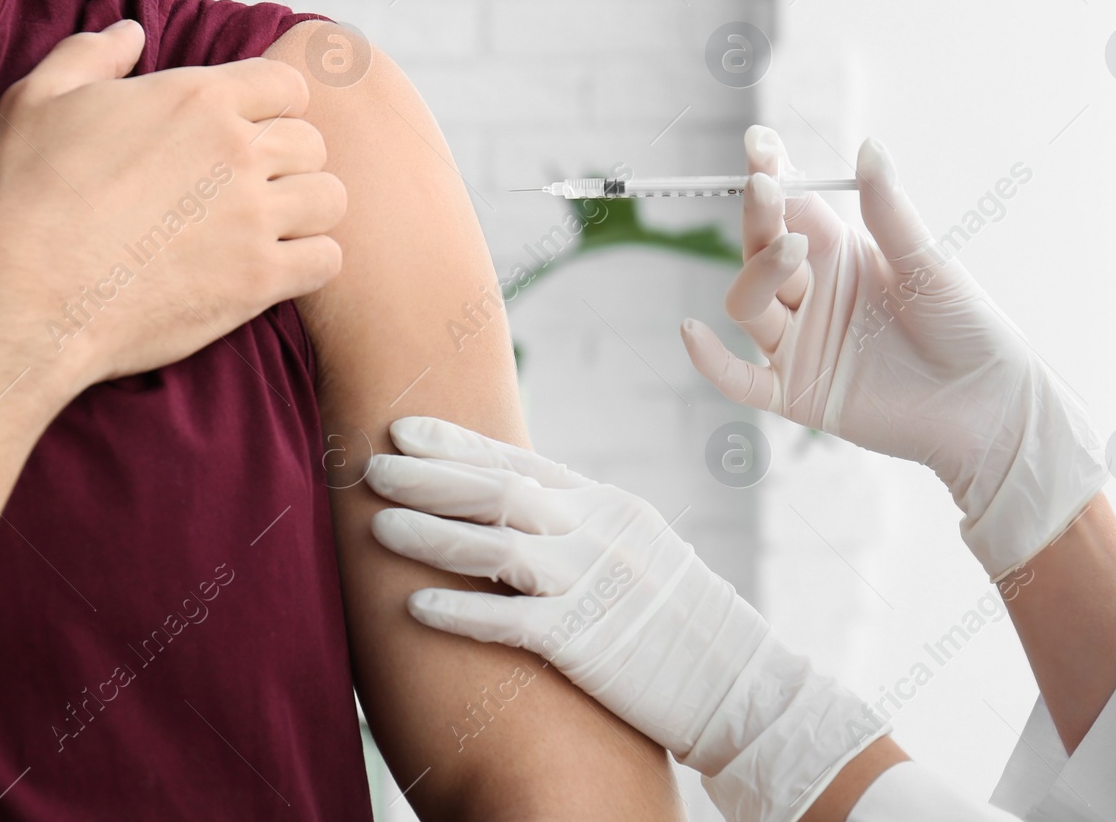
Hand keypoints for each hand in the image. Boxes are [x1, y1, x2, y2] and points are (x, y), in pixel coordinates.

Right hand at [0, 20, 345, 389]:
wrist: (16, 296)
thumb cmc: (14, 198)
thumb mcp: (36, 100)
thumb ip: (92, 56)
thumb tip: (132, 32)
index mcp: (196, 98)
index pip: (285, 85)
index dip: (271, 108)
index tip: (246, 134)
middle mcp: (237, 151)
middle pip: (311, 142)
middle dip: (288, 162)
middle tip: (251, 189)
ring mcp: (252, 216)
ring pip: (329, 198)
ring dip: (306, 212)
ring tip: (270, 229)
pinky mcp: (257, 280)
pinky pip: (326, 260)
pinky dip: (308, 265)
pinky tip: (273, 272)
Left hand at [366, 416, 883, 820]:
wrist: (743, 684)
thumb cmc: (684, 621)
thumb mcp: (639, 549)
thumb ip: (582, 525)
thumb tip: (519, 510)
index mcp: (608, 505)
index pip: (519, 461)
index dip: (456, 444)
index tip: (405, 431)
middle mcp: (598, 532)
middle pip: (498, 490)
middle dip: (428, 477)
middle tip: (371, 465)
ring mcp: (592, 583)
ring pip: (494, 544)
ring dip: (430, 534)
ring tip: (377, 526)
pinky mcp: (585, 641)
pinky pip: (509, 620)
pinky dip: (459, 610)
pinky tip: (413, 606)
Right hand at [680, 126, 1103, 577]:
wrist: (988, 406)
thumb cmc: (967, 328)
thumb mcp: (928, 265)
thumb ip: (890, 213)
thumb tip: (868, 147)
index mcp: (838, 253)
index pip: (789, 207)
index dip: (770, 175)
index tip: (759, 144)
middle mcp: (810, 294)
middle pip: (759, 249)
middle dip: (758, 215)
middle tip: (767, 187)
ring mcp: (799, 343)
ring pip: (748, 303)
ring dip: (759, 272)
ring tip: (792, 249)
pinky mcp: (796, 393)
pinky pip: (740, 379)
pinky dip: (710, 360)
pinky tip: (691, 332)